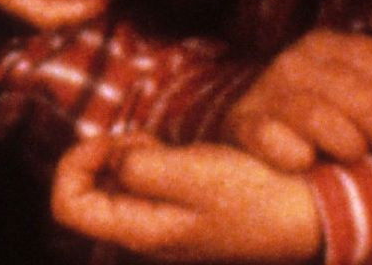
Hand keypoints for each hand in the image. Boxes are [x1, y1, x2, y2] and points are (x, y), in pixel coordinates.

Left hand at [49, 135, 322, 263]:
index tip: (111, 142)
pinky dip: (148, 161)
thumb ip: (141, 167)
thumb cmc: (251, 195)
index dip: (75, 164)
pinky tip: (175, 152)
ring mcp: (162, 224)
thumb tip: (114, 161)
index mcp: (141, 231)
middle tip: (141, 138)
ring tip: (160, 143)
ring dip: (126, 155)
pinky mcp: (181, 210)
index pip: (67, 205)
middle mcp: (145, 233)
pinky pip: (142, 184)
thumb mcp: (192, 173)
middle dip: (102, 155)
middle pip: (86, 194)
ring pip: (113, 186)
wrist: (304, 214)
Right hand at [221, 29, 371, 170]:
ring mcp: (264, 93)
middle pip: (362, 97)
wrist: (253, 146)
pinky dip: (300, 159)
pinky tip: (307, 164)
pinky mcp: (243, 127)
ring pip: (323, 121)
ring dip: (348, 147)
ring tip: (350, 156)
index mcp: (324, 42)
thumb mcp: (360, 78)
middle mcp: (292, 61)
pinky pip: (283, 146)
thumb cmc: (323, 112)